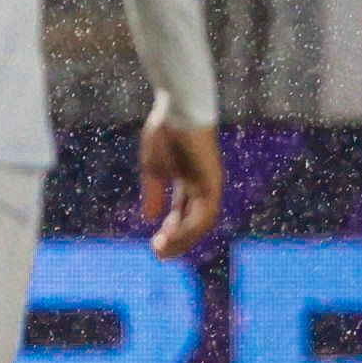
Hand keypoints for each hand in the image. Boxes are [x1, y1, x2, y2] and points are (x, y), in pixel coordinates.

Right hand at [140, 116, 223, 259]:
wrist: (177, 109)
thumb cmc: (165, 132)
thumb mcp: (154, 168)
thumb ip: (154, 193)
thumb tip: (148, 218)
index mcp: (189, 182)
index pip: (182, 214)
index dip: (170, 232)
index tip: (154, 245)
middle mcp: (203, 187)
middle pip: (194, 223)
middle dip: (178, 240)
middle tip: (158, 253)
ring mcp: (210, 185)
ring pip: (202, 223)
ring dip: (183, 239)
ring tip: (163, 248)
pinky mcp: (213, 182)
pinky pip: (205, 213)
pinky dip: (190, 227)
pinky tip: (172, 234)